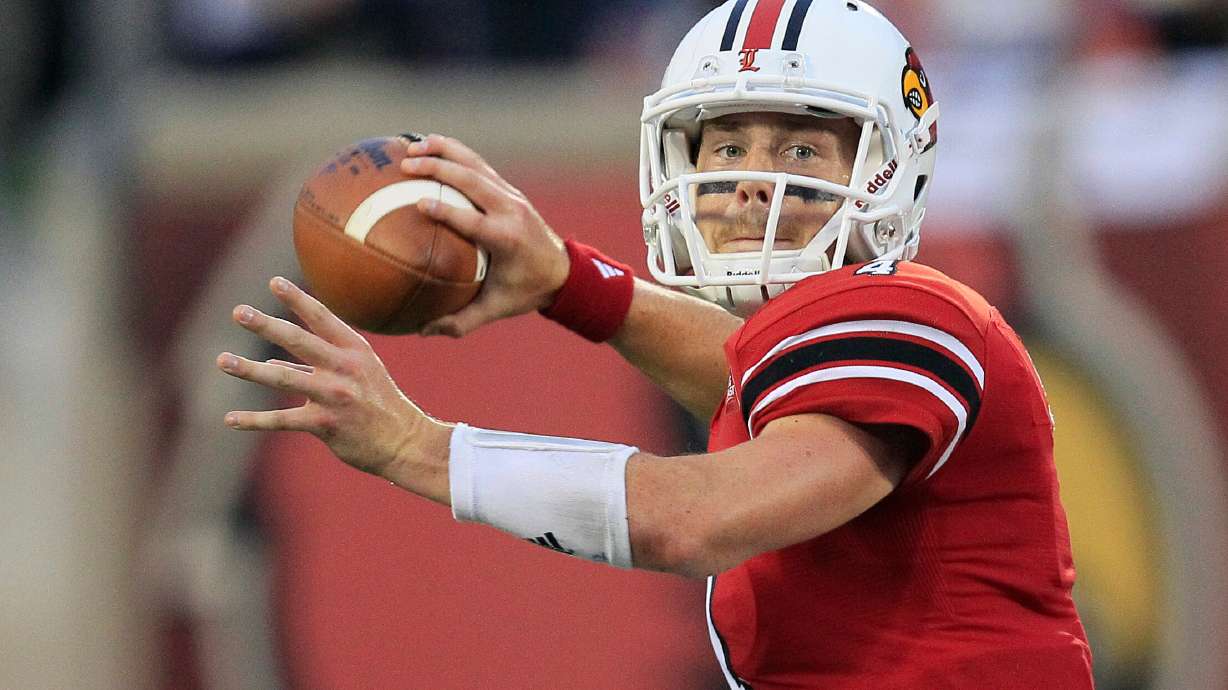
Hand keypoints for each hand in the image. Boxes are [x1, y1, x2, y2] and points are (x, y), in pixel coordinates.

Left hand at [218, 277, 451, 498]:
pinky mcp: (325, 425)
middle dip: (266, 325)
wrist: (405, 442)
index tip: (274, 282)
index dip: (298, 299)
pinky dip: (254, 420)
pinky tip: (230, 419)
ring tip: (223, 360)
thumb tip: (273, 359)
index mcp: (355, 350)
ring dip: (250, 369)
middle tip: (239, 312)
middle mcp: (344, 368)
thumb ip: (317, 363)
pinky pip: (282, 420)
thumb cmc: (379, 404)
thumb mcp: (359, 373)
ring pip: (284, 378)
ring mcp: (334, 396)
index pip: (323, 317)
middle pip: (299, 340)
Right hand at [401, 135, 570, 337]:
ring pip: (475, 164)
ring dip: (444, 151)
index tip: (419, 204)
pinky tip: (428, 146)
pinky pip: (478, 165)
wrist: (563, 271)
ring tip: (411, 144)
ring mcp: (511, 196)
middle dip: (439, 169)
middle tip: (406, 164)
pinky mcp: (508, 190)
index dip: (447, 211)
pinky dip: (454, 153)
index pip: (473, 221)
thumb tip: (423, 331)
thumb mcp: (497, 309)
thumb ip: (461, 321)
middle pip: (472, 180)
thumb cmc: (526, 291)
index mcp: (507, 239)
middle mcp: (510, 211)